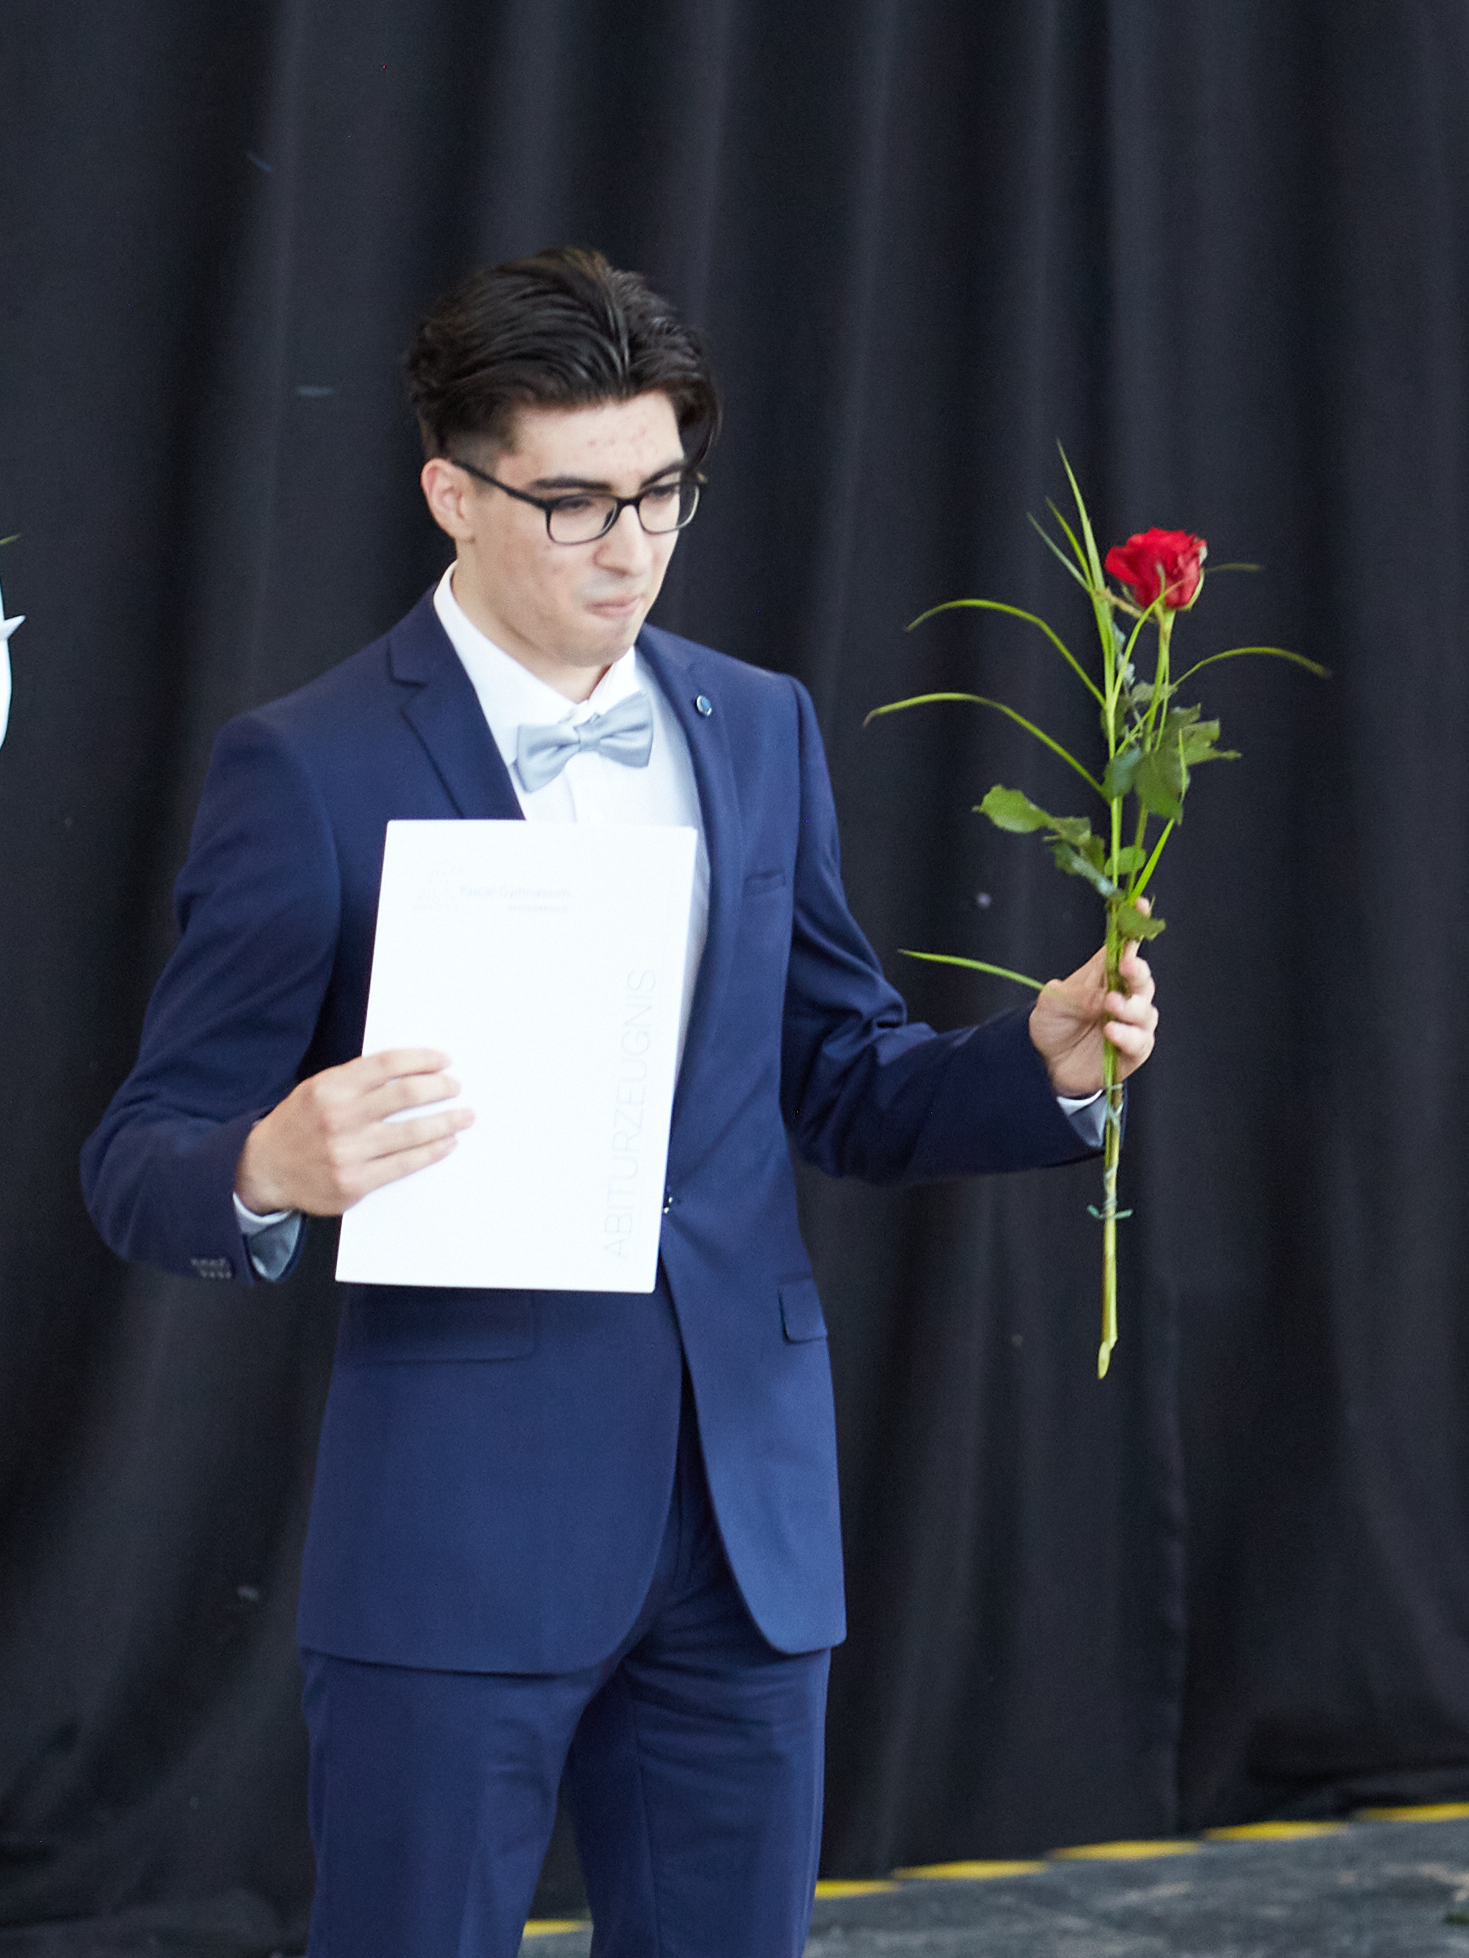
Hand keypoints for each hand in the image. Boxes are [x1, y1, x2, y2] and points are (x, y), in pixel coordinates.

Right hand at [234, 1049, 473, 1215]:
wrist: (264, 1169)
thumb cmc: (300, 1124)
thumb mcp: (318, 1088)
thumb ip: (357, 1079)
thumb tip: (411, 1070)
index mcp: (331, 1087)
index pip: (388, 1065)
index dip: (422, 1060)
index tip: (444, 1061)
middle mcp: (339, 1117)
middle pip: (406, 1096)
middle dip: (440, 1089)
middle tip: (456, 1087)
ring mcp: (347, 1152)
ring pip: (412, 1133)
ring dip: (446, 1122)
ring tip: (463, 1116)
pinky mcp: (355, 1182)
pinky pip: (404, 1165)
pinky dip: (431, 1152)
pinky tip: (446, 1143)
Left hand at [1028, 931, 1157, 1097]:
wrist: (1043, 1062)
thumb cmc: (1051, 1024)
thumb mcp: (1053, 1001)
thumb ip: (1078, 994)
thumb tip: (1105, 997)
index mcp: (1105, 975)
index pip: (1124, 946)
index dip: (1135, 925)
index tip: (1141, 905)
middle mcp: (1123, 996)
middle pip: (1142, 979)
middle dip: (1139, 972)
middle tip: (1128, 967)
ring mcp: (1130, 1023)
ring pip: (1146, 1010)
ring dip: (1130, 1007)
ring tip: (1109, 1006)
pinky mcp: (1132, 1050)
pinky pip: (1140, 1041)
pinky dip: (1128, 1035)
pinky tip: (1111, 1032)